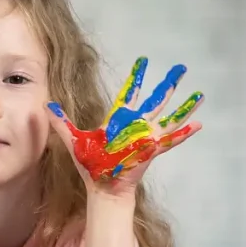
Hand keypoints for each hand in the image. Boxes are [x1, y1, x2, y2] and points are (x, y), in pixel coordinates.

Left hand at [45, 57, 203, 195]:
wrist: (101, 186)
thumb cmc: (90, 164)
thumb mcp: (73, 139)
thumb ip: (61, 121)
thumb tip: (46, 104)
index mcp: (119, 119)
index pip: (129, 92)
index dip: (136, 77)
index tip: (143, 60)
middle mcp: (136, 125)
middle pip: (155, 99)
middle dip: (168, 84)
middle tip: (180, 68)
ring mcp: (146, 137)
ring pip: (169, 117)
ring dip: (184, 106)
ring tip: (199, 95)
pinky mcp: (152, 150)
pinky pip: (172, 140)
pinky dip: (185, 132)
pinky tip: (199, 124)